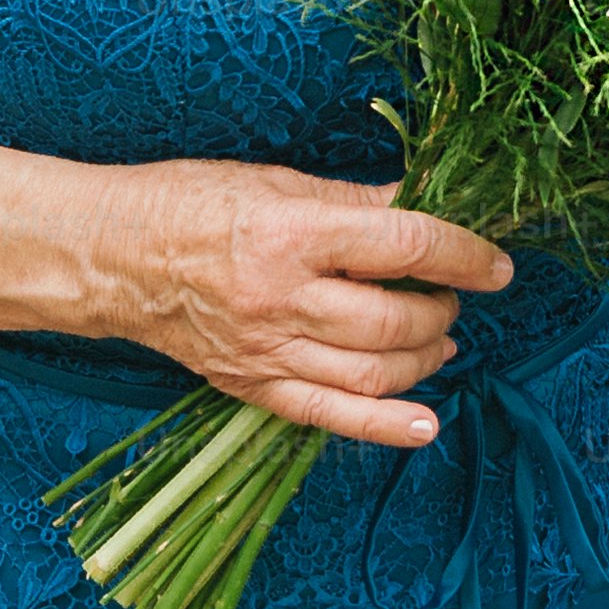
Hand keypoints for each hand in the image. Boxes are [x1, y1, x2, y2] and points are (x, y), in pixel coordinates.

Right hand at [95, 159, 509, 447]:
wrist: (112, 257)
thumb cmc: (191, 204)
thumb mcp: (279, 183)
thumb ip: (357, 203)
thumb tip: (428, 203)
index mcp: (292, 233)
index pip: (403, 246)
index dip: (463, 255)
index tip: (497, 264)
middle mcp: (282, 298)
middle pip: (394, 321)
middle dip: (443, 311)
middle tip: (452, 295)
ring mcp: (267, 350)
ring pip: (374, 373)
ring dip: (426, 359)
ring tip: (440, 338)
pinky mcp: (253, 386)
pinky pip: (331, 416)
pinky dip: (386, 425)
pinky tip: (426, 422)